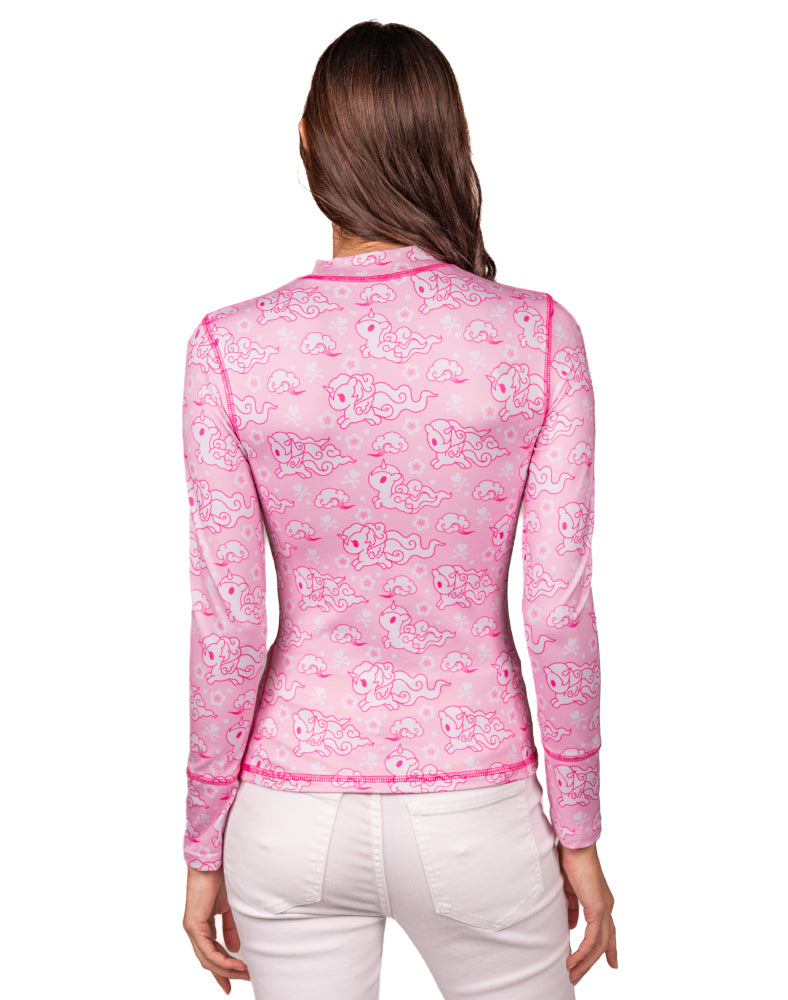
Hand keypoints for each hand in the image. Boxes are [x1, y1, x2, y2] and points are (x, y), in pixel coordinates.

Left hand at [183, 866, 250, 993]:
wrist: (214, 861)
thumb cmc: (221, 878)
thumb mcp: (230, 908)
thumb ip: (230, 928)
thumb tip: (235, 948)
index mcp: (203, 925)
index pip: (212, 953)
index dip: (223, 968)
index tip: (236, 979)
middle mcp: (195, 929)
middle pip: (209, 960)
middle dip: (226, 974)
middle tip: (241, 981)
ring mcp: (193, 928)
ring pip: (207, 959)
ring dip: (226, 969)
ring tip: (243, 973)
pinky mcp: (193, 924)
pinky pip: (206, 950)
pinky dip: (221, 959)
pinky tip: (234, 963)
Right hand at [556, 841, 617, 985]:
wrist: (575, 845)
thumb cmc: (570, 859)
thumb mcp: (568, 889)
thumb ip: (571, 907)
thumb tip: (571, 926)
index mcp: (601, 901)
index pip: (608, 930)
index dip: (610, 948)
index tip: (612, 963)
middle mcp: (606, 907)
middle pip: (604, 941)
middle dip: (592, 961)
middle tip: (578, 976)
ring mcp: (604, 908)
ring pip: (599, 944)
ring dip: (584, 961)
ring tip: (572, 973)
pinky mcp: (597, 908)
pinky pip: (592, 938)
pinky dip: (582, 951)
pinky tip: (574, 960)